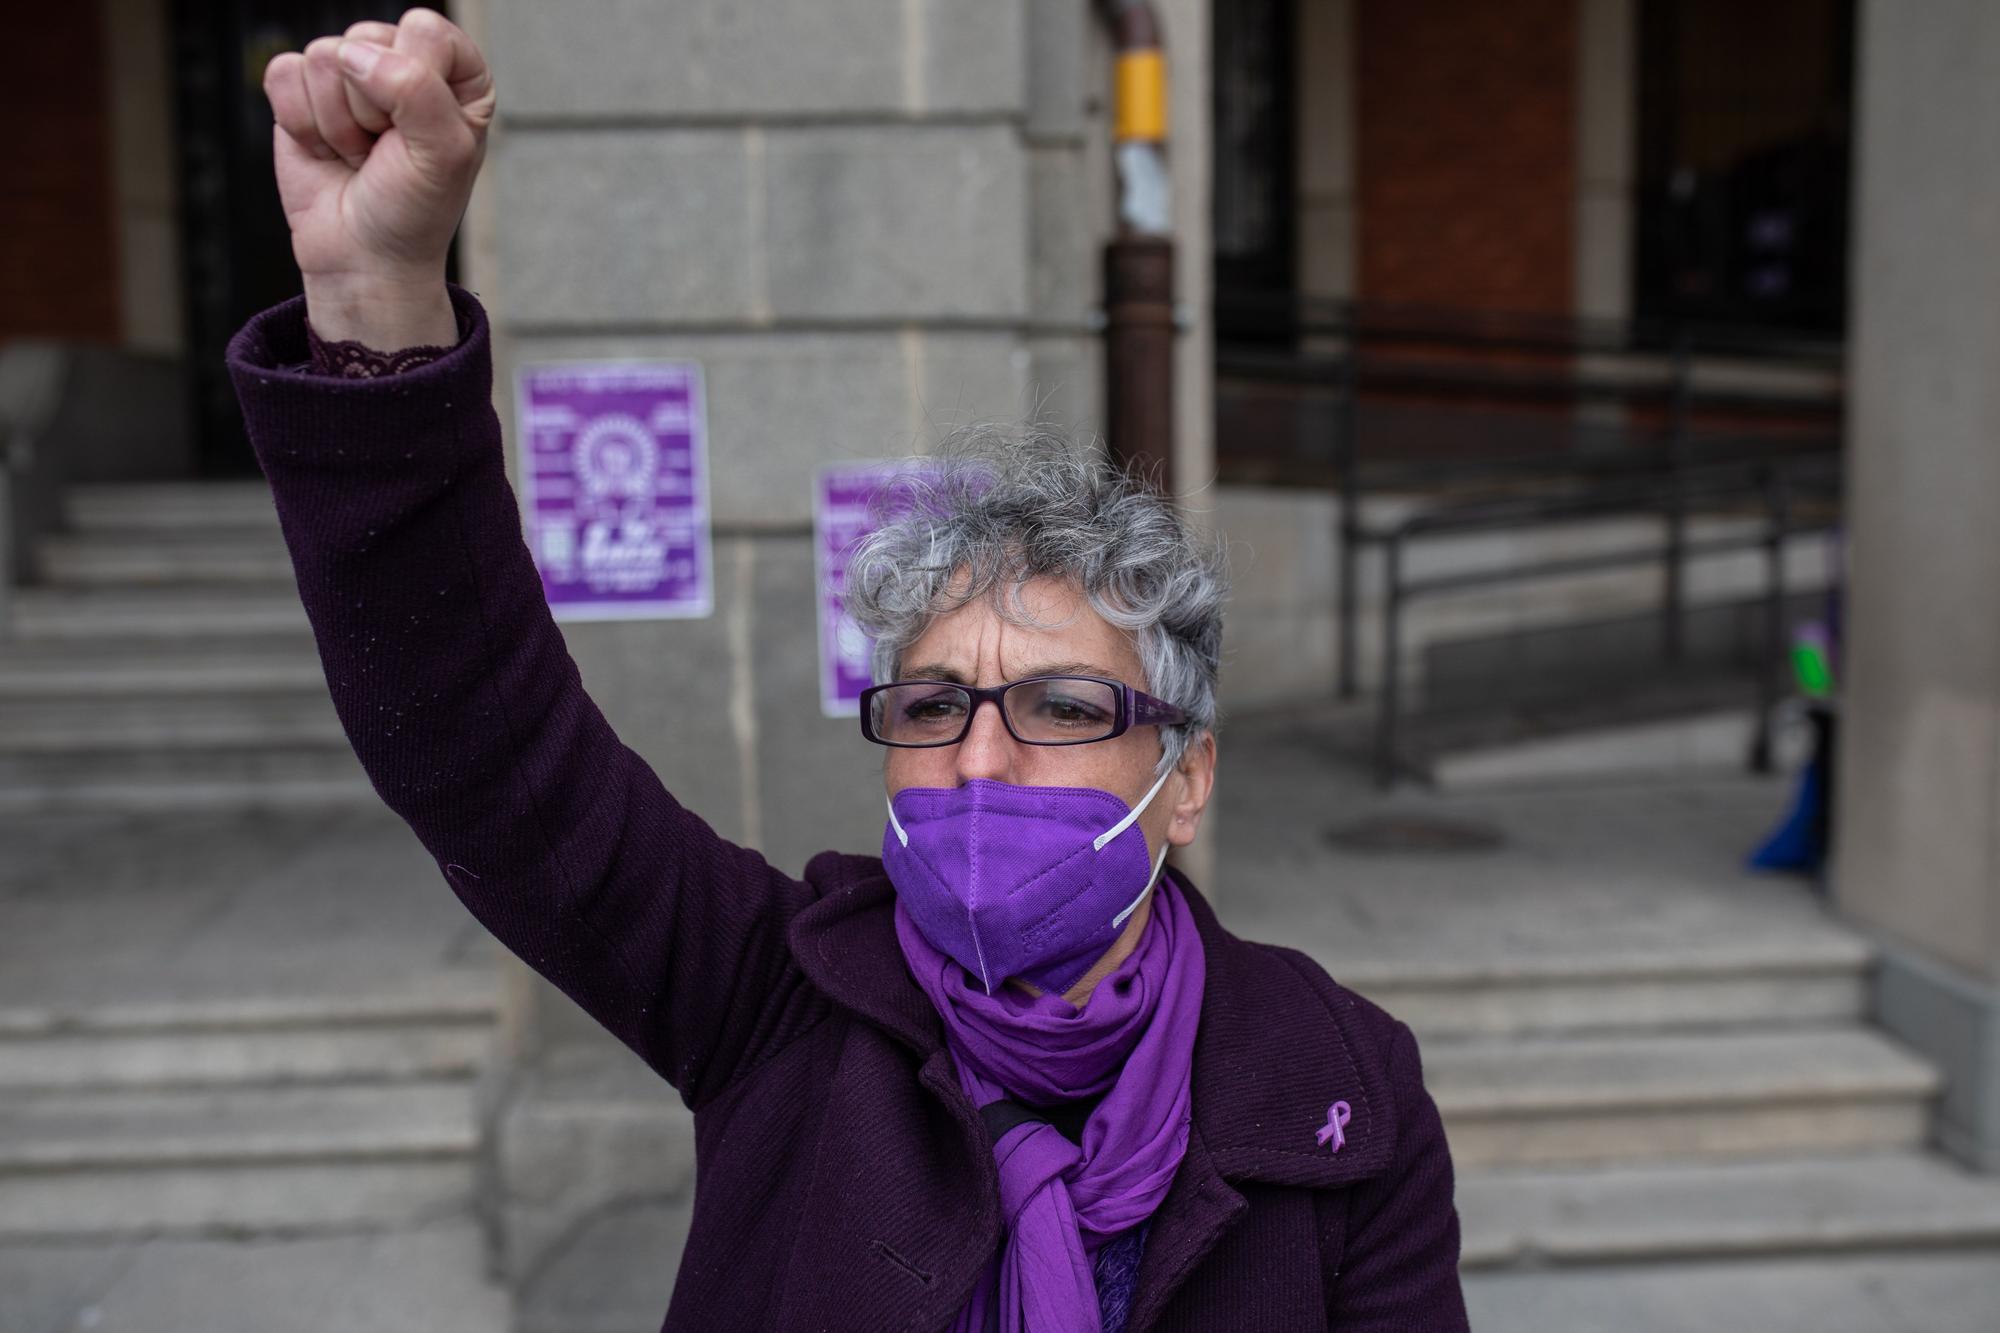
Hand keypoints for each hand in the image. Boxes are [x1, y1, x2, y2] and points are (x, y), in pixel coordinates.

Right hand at [262, 8, 494, 347]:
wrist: (363, 257)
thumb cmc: (414, 209)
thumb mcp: (443, 154)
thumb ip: (416, 90)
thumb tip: (354, 55)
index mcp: (455, 73)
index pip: (424, 30)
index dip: (413, 82)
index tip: (420, 133)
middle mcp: (403, 63)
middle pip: (366, 40)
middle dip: (370, 109)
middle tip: (384, 151)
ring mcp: (349, 75)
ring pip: (322, 58)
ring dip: (337, 123)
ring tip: (358, 155)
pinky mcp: (301, 91)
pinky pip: (283, 73)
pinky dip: (301, 124)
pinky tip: (326, 150)